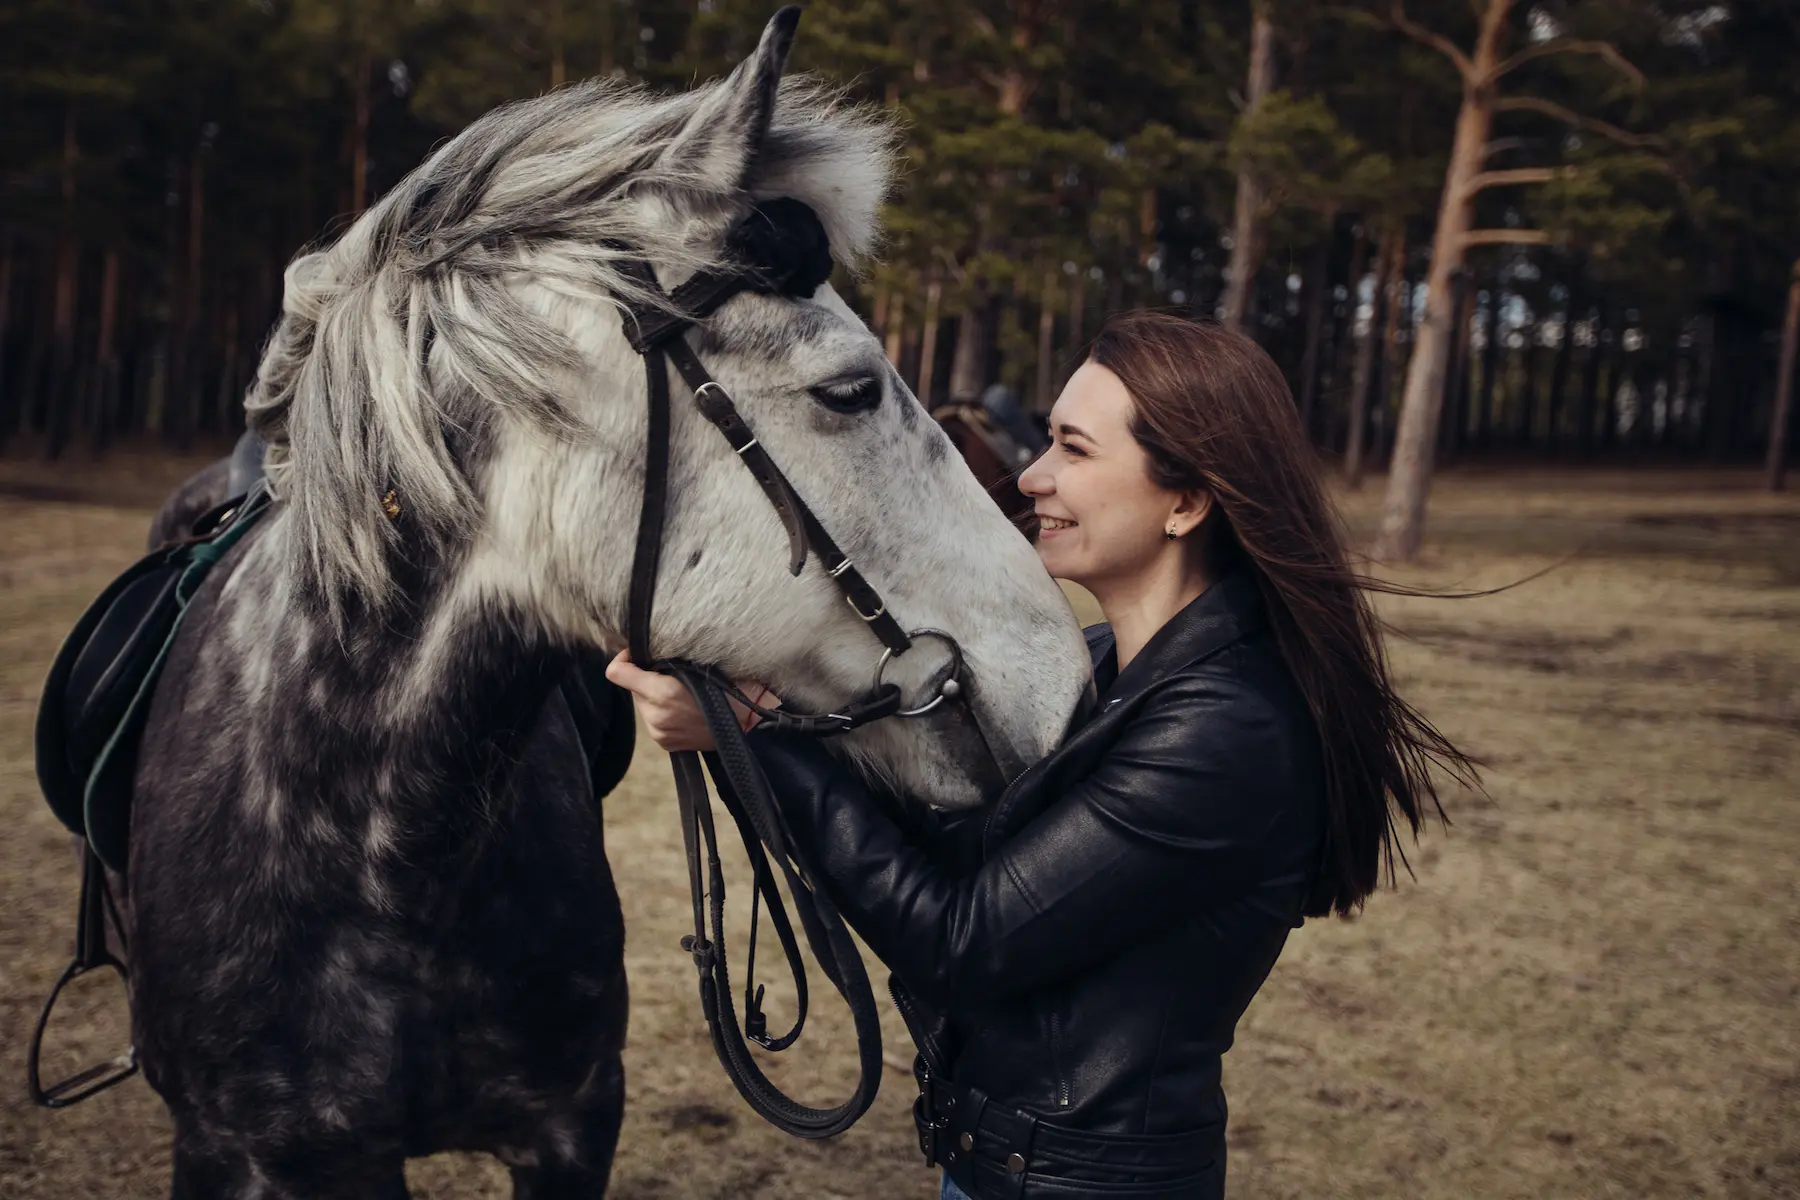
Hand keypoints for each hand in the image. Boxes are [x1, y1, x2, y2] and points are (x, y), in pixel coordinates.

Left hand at [604, 650, 776, 752]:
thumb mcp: (702, 665)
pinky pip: (653, 718)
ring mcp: (658, 731)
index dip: (624, 658)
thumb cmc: (731, 690)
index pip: (616, 672)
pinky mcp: (663, 742)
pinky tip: (685, 708)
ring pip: (642, 702)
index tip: (639, 654)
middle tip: (672, 673)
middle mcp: (655, 715)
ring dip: (654, 694)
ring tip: (683, 692)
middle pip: (632, 686)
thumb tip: (650, 648)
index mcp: (662, 692)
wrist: (749, 727)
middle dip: (647, 677)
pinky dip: (662, 710)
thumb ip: (670, 659)